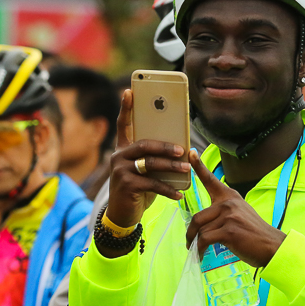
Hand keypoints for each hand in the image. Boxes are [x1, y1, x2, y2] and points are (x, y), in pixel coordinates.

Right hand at [104, 90, 188, 249]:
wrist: (121, 215)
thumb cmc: (137, 189)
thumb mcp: (143, 171)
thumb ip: (153, 158)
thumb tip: (180, 149)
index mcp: (122, 149)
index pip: (122, 124)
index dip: (125, 107)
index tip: (129, 90)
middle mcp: (118, 156)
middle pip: (145, 144)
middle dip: (166, 146)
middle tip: (183, 149)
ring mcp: (120, 171)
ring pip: (150, 164)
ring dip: (171, 167)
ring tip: (186, 170)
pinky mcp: (126, 186)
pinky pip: (151, 184)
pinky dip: (167, 189)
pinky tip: (179, 194)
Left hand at [185, 151, 284, 268]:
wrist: (272, 247)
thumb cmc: (254, 235)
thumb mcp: (239, 215)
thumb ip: (222, 213)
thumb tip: (202, 224)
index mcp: (230, 197)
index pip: (211, 180)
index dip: (199, 167)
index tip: (190, 153)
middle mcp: (229, 203)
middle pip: (197, 217)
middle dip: (190, 233)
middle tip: (189, 242)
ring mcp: (229, 216)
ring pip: (201, 230)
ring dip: (196, 243)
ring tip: (197, 250)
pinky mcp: (229, 231)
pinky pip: (204, 239)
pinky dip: (199, 249)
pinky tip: (200, 255)